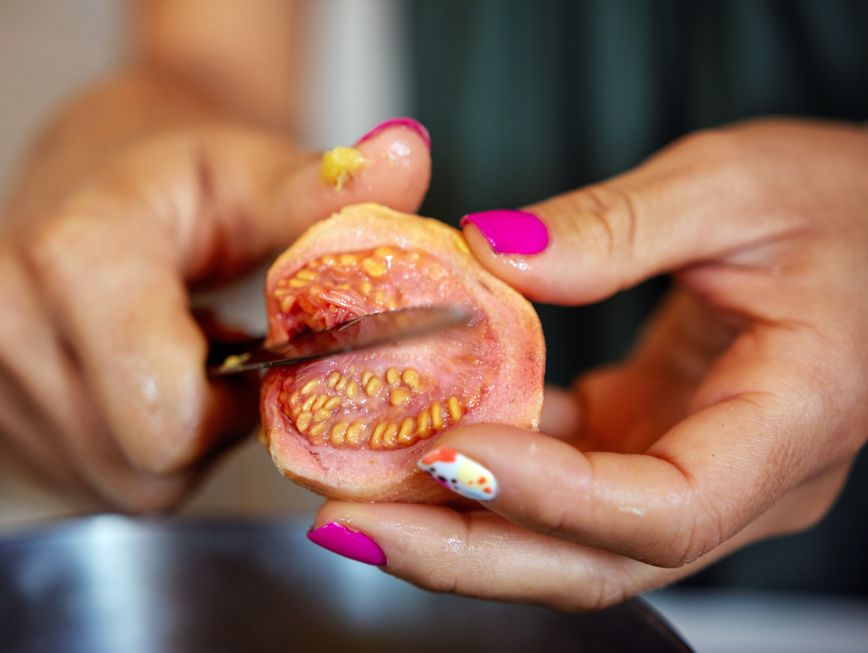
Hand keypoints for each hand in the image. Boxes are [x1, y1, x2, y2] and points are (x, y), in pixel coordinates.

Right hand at [0, 71, 431, 511]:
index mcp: (74, 257)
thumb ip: (326, 194)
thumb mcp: (258, 174)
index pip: (168, 422)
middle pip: (143, 470)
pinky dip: (123, 447)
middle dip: (205, 432)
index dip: (234, 408)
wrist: (93, 171)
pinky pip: (79, 479)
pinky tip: (129, 377)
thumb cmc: (182, 175)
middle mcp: (0, 318)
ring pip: (114, 486)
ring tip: (173, 359)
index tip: (250, 353)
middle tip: (217, 358)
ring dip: (168, 441)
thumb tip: (407, 158)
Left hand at [312, 119, 867, 609]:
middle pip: (595, 561)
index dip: (552, 497)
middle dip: (464, 551)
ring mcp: (689, 471)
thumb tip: (491, 256)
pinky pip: (558, 483)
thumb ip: (618, 226)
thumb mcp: (738, 186)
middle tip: (349, 521)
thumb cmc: (843, 203)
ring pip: (566, 541)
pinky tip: (411, 439)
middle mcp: (740, 481)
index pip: (667, 508)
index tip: (448, 451)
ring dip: (455, 524)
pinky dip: (481, 470)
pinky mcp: (648, 444)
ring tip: (352, 494)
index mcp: (792, 423)